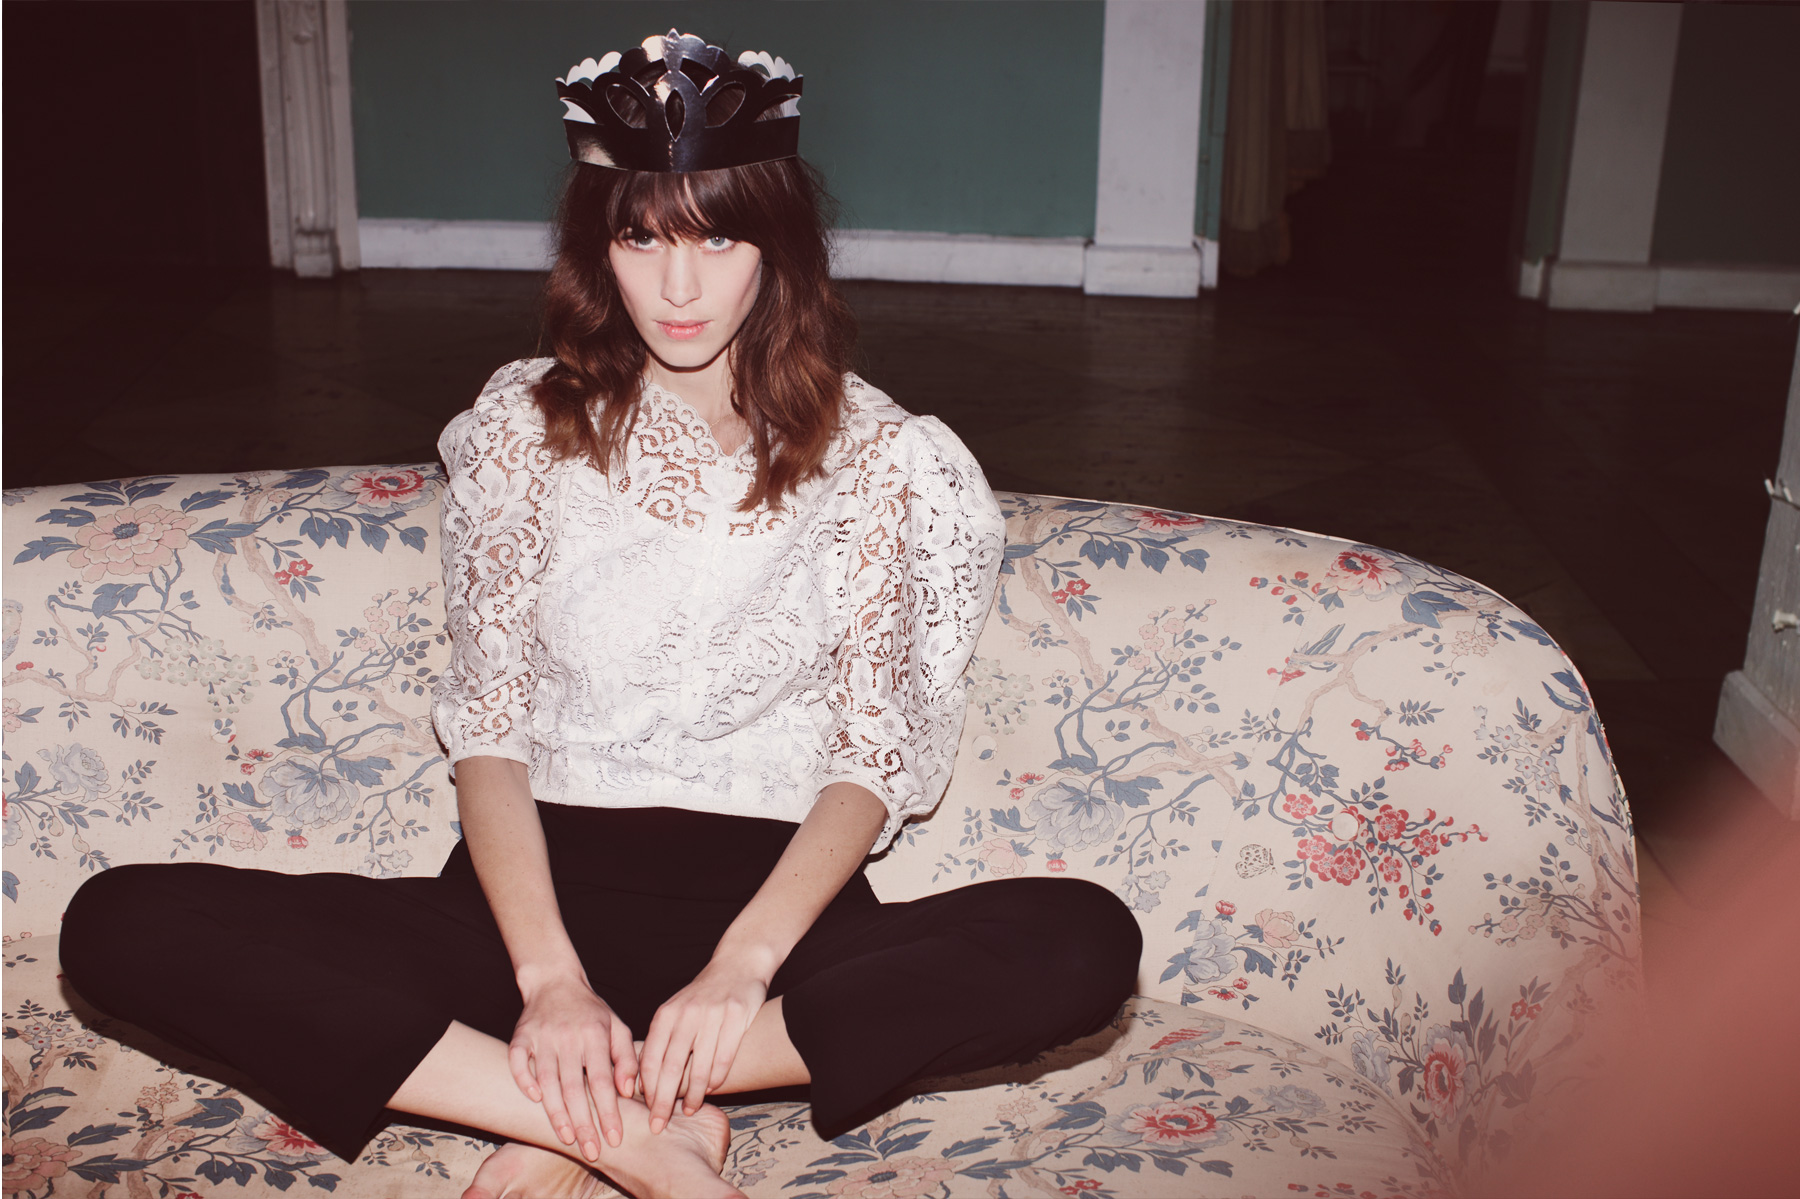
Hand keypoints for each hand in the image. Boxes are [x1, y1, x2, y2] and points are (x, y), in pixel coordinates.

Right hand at [510, 973, 637, 1157]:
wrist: (555, 981)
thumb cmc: (591, 1011)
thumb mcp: (617, 1028)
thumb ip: (627, 1059)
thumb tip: (628, 1092)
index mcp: (596, 1034)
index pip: (602, 1080)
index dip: (609, 1111)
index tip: (615, 1137)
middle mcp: (569, 1036)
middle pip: (574, 1087)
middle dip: (584, 1123)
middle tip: (592, 1151)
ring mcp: (542, 1036)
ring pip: (547, 1080)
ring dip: (556, 1113)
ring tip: (567, 1139)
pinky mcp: (520, 1036)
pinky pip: (518, 1062)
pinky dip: (525, 1082)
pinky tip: (536, 1101)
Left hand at [640, 953, 769, 1131]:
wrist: (738, 963)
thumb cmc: (702, 995)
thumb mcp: (676, 1010)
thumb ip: (662, 1040)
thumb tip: (644, 1081)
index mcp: (667, 1014)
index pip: (650, 1058)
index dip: (647, 1088)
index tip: (646, 1110)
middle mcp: (687, 1014)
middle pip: (671, 1067)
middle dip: (663, 1101)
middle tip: (659, 1124)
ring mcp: (713, 1015)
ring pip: (699, 1066)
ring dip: (693, 1094)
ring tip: (689, 1110)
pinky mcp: (737, 1016)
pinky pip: (724, 1057)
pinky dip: (716, 1078)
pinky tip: (711, 1089)